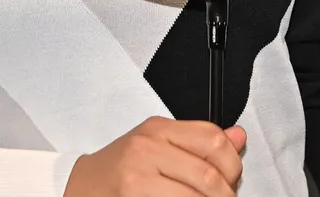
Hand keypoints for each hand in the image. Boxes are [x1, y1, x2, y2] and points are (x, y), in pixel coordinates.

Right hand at [64, 116, 247, 196]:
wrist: (80, 187)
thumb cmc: (120, 170)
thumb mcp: (157, 145)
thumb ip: (198, 143)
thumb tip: (238, 137)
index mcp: (158, 129)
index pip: (213, 140)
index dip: (232, 165)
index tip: (232, 180)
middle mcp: (147, 148)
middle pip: (209, 175)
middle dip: (225, 195)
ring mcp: (138, 175)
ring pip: (196, 196)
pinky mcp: (134, 195)